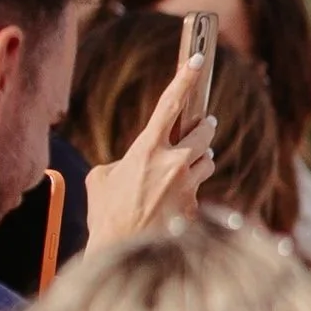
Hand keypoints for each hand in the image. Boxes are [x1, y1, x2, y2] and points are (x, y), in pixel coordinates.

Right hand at [82, 57, 216, 241]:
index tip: (200, 59)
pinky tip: (174, 202)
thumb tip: (139, 160)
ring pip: (208, 160)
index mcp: (146, 149)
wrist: (121, 251)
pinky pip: (200, 188)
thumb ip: (124, 160)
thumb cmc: (106, 213)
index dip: (186, 78)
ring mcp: (188, 185)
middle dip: (204, 127)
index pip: (170, 104)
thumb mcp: (102, 178)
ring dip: (200, 159)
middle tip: (204, 124)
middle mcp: (173, 163)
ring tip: (185, 166)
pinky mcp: (197, 206)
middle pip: (205, 131)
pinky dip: (191, 190)